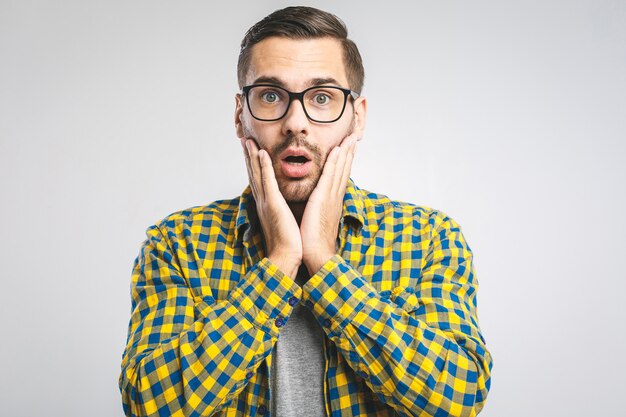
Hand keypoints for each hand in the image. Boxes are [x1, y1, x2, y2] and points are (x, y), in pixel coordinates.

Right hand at [241, 138, 301, 277]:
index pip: (259, 180)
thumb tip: (284, 206)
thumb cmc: (288, 244)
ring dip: (252, 156)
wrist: (285, 258)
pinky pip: (267, 182)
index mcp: (267, 205)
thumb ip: (282, 211)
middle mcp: (263, 201)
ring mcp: (266, 202)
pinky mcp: (272, 205)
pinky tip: (261, 153)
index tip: (252, 150)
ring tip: (248, 140)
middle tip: (244, 139)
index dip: (254, 164)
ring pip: (257, 174)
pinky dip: (263, 167)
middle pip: (253, 174)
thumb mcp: (284, 222)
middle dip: (249, 156)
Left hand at [300, 133, 357, 274]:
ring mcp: (331, 197)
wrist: (317, 255)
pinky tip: (337, 150)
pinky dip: (335, 162)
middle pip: (344, 170)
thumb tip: (317, 204)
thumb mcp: (317, 221)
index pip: (339, 177)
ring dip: (345, 152)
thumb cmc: (313, 242)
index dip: (345, 162)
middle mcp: (335, 197)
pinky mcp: (323, 199)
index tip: (348, 149)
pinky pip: (330, 176)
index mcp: (332, 202)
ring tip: (350, 137)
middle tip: (353, 137)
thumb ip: (318, 209)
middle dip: (349, 153)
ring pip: (339, 169)